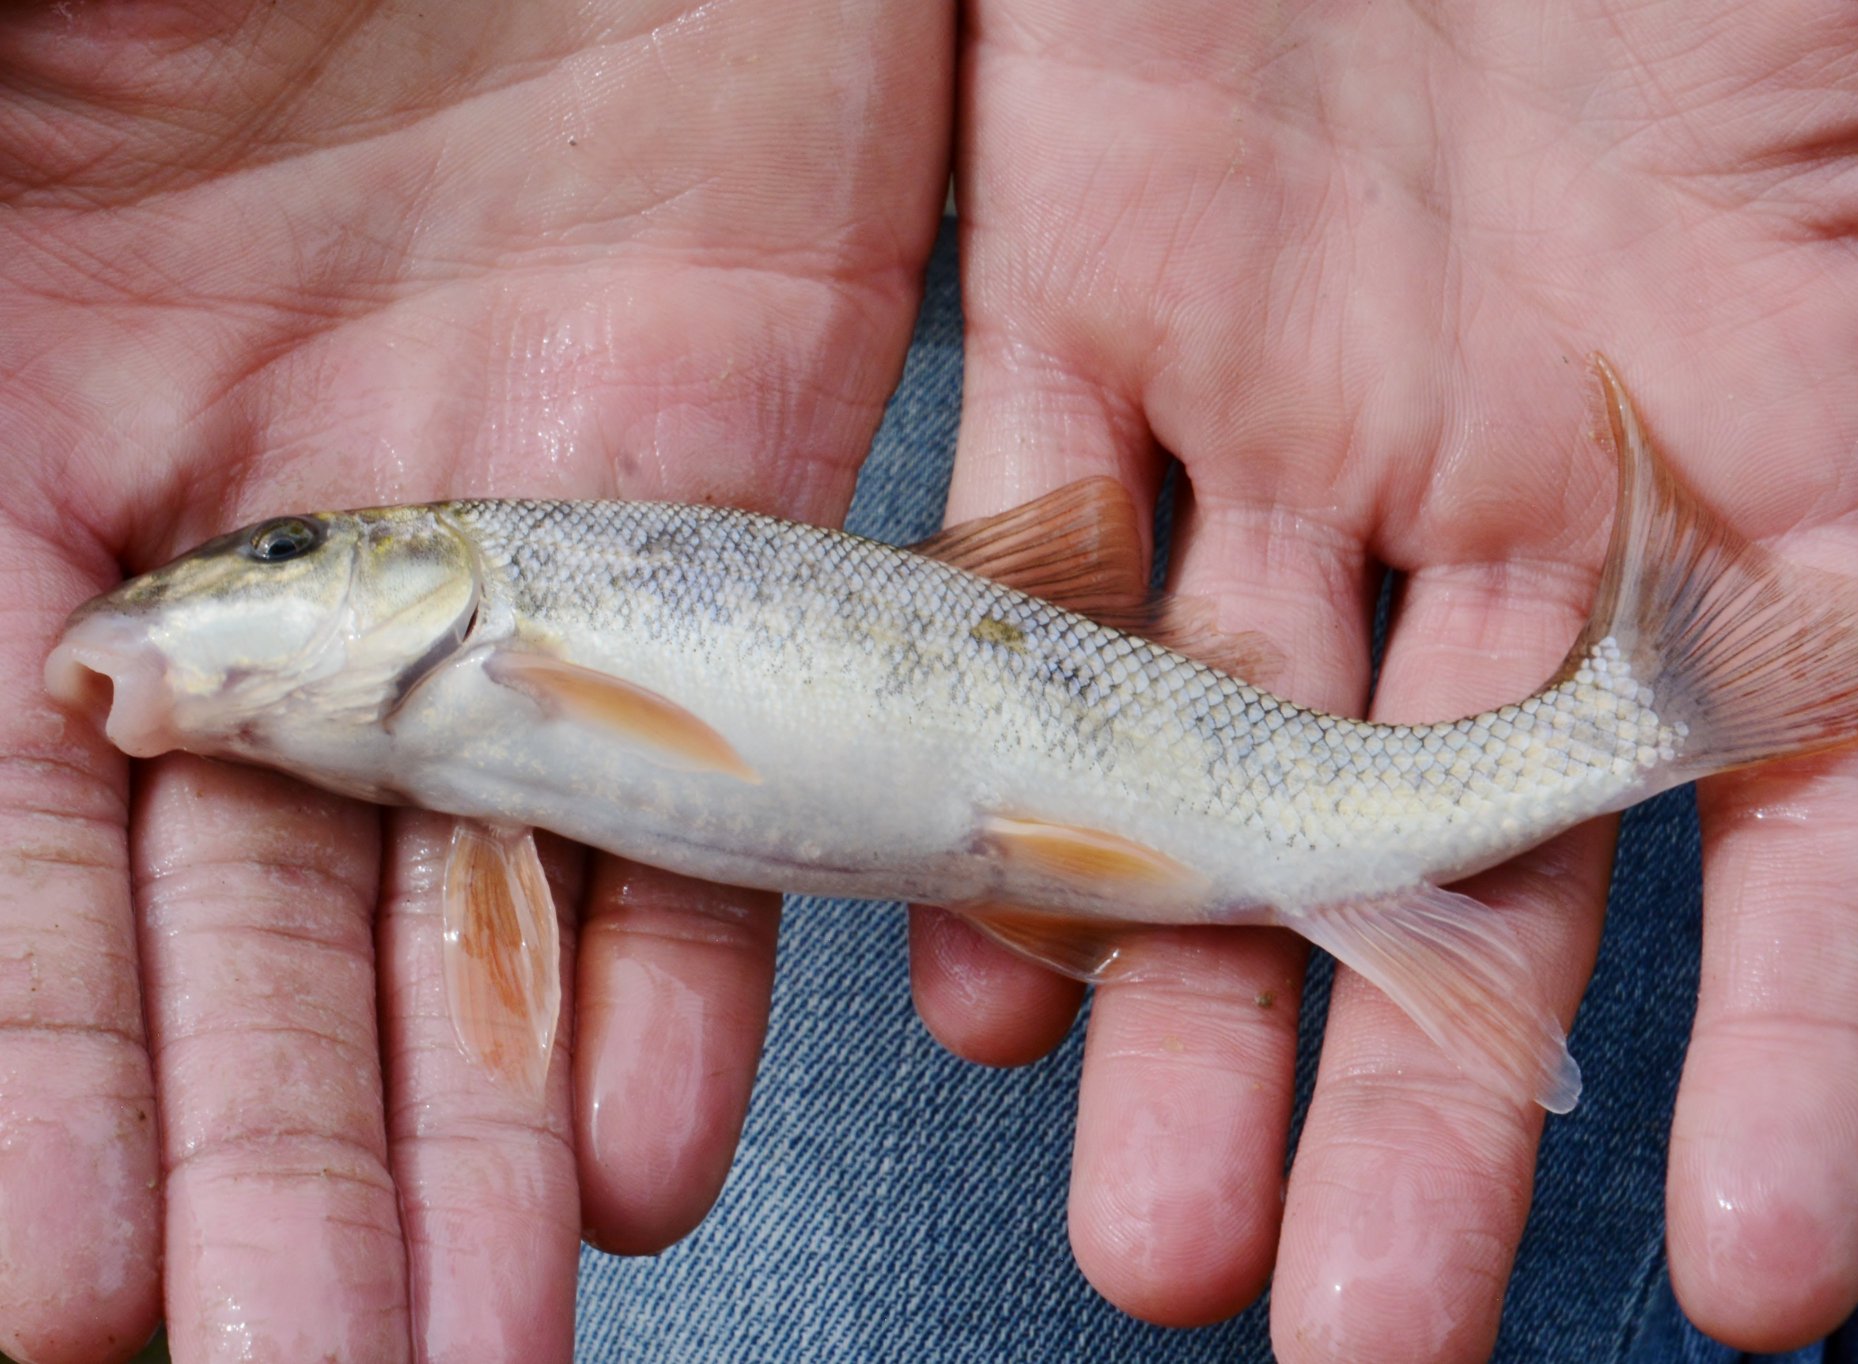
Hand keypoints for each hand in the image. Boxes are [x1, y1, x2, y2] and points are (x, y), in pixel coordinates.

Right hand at [0, 3, 946, 1358]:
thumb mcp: (6, 92)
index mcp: (45, 461)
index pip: (22, 852)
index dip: (38, 1074)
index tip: (68, 1295)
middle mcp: (287, 564)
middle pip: (265, 930)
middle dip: (285, 1163)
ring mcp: (521, 557)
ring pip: (489, 905)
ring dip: (470, 1134)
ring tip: (474, 1330)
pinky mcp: (742, 516)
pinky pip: (720, 775)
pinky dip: (680, 968)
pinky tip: (637, 1147)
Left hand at [920, 2, 1857, 1357]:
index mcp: (1743, 421)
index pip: (1786, 811)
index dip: (1782, 1052)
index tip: (1745, 1282)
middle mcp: (1500, 462)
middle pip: (1452, 849)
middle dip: (1410, 1094)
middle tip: (1343, 1335)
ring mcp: (1282, 396)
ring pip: (1216, 758)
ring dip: (1189, 999)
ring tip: (1153, 1237)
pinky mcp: (1082, 292)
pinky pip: (1029, 552)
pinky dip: (1001, 737)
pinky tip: (968, 950)